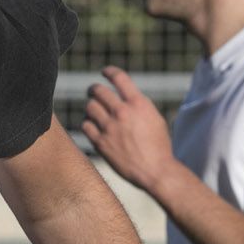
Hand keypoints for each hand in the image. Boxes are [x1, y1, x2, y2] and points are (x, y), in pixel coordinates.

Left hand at [82, 67, 174, 192]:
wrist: (155, 171)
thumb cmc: (159, 146)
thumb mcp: (154, 118)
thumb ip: (138, 105)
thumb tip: (123, 96)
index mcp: (138, 104)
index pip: (118, 77)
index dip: (109, 71)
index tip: (104, 72)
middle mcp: (122, 112)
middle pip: (98, 90)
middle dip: (94, 89)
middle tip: (93, 91)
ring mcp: (109, 127)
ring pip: (90, 107)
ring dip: (91, 107)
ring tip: (94, 111)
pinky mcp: (100, 142)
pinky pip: (85, 125)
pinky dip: (88, 123)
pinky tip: (92, 126)